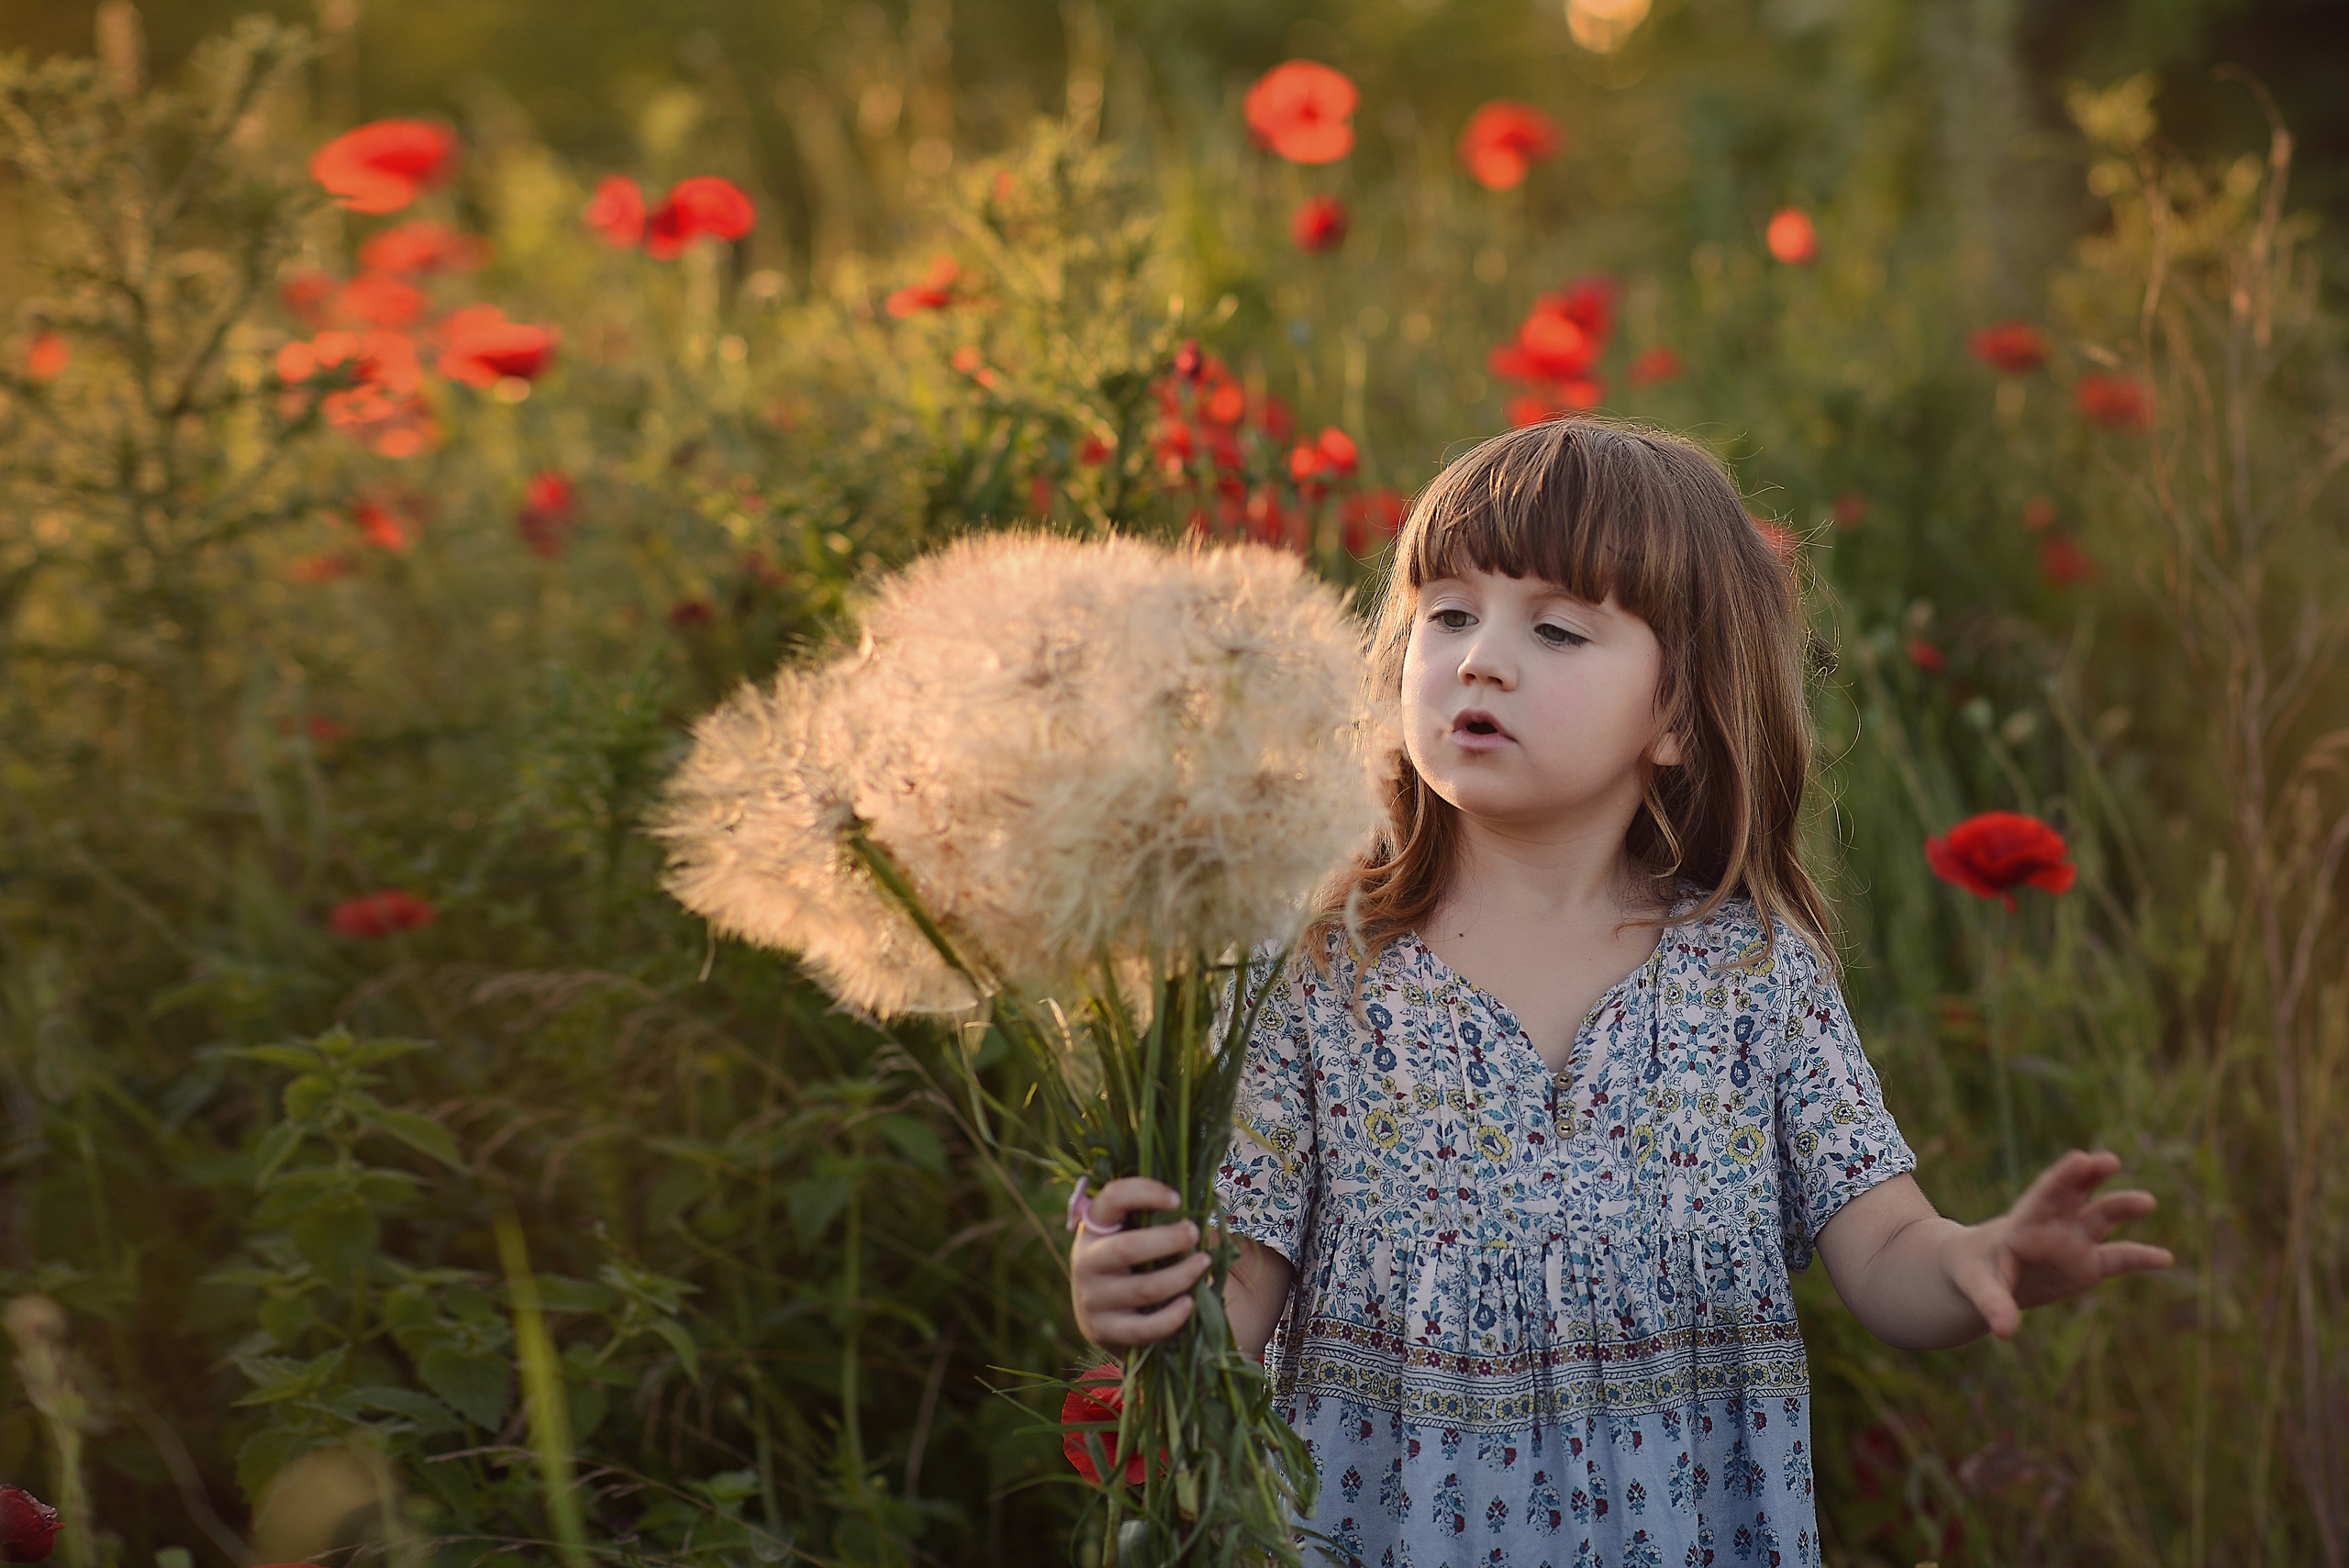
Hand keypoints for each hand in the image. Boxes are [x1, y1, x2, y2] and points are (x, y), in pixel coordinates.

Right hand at [1069, 1178, 1212, 1348]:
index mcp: (1094, 1228)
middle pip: (1127, 1248)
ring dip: (1181, 1275)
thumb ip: (1154, 1218)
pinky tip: (1189, 1303)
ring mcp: (1093, 1299)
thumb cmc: (1132, 1263)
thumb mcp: (1132, 1235)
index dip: (1145, 1192)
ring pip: (1143, 1288)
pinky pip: (1143, 1328)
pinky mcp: (1105, 1331)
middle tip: (1195, 1233)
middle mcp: (1086, 1261)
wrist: (1106, 1317)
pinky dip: (1171, 1317)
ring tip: (1204, 1263)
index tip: (1178, 1199)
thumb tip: (1202, 1198)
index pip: (1112, 1199)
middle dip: (1168, 1240)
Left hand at [1942, 1149, 2174, 1338]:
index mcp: (2023, 1222)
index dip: (2063, 1177)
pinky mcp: (2088, 1264)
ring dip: (2122, 1206)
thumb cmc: (1976, 1270)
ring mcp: (2074, 1241)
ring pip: (2101, 1217)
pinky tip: (2166, 1258)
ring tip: (2147, 1201)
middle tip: (2108, 1160)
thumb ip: (1992, 1303)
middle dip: (2090, 1175)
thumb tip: (2005, 1331)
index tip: (2080, 1159)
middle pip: (2074, 1194)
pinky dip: (2140, 1258)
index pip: (2044, 1195)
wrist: (1985, 1273)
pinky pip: (2118, 1259)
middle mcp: (2053, 1224)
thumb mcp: (1977, 1285)